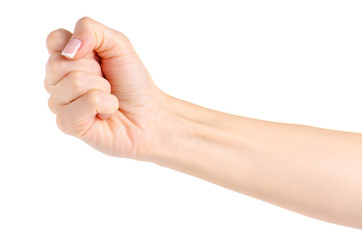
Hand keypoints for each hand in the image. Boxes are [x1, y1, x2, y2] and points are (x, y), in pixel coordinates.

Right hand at [45, 17, 165, 158]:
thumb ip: (91, 30)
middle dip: (94, 69)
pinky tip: (106, 113)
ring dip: (103, 88)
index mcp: (66, 59)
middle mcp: (57, 81)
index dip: (81, 46)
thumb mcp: (118, 45)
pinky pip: (86, 103)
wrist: (148, 114)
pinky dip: (107, 105)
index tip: (98, 58)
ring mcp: (59, 103)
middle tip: (107, 81)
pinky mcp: (68, 124)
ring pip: (74, 83)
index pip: (54, 40)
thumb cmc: (132, 81)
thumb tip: (69, 49)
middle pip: (59, 62)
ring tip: (108, 97)